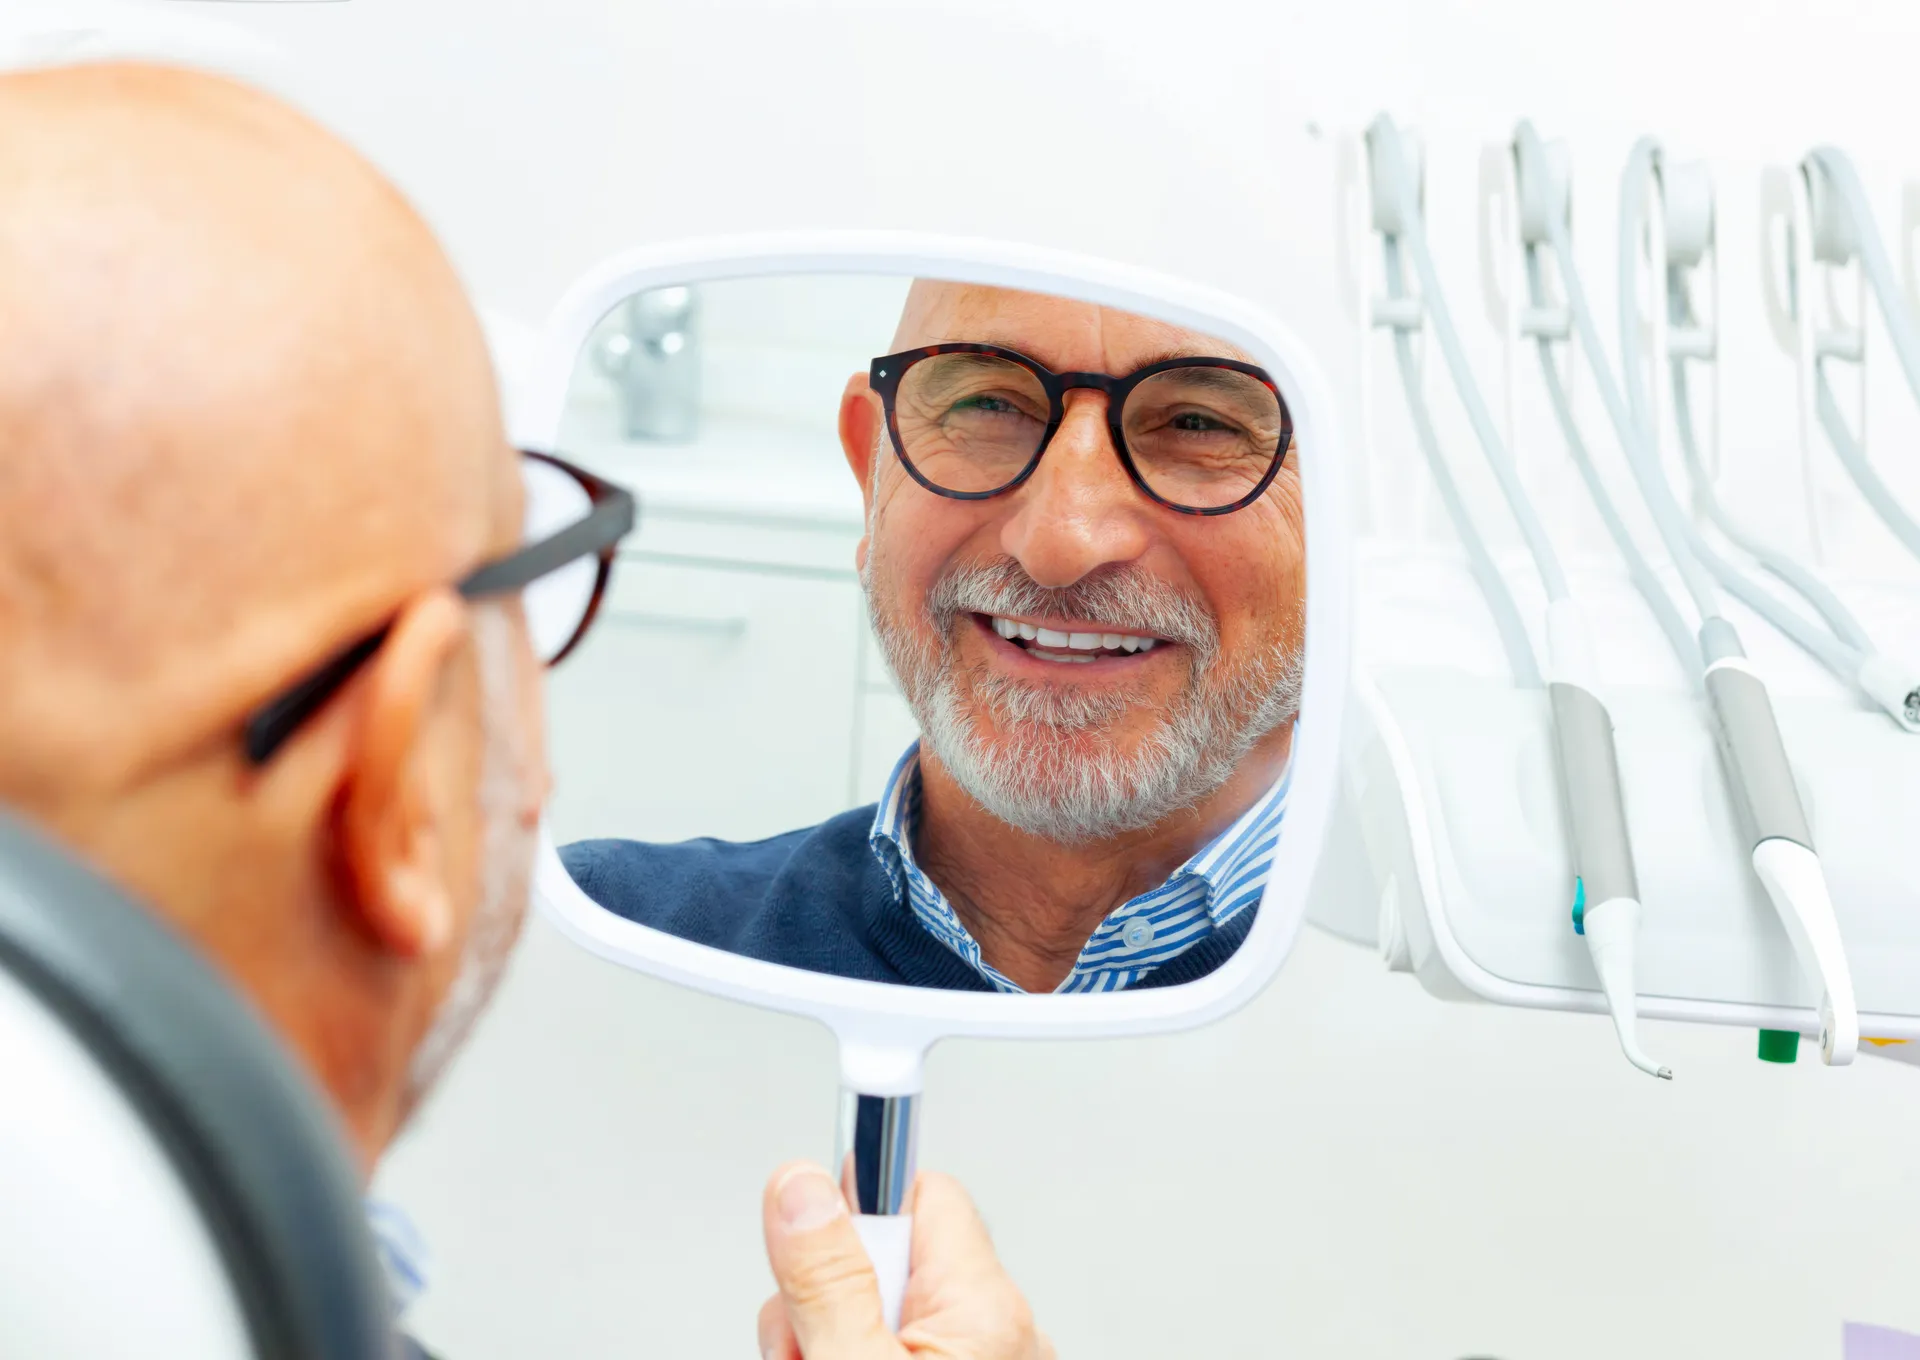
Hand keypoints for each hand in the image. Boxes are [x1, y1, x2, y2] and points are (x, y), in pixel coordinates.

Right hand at [757, 1161, 1053, 1359]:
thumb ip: (826, 1280)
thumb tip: (802, 1186)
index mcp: (986, 1309)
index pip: (919, 1191)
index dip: (852, 1210)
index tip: (799, 1224)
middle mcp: (1000, 1332)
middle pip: (888, 1255)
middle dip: (827, 1290)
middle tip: (803, 1345)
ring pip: (880, 1306)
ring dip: (832, 1331)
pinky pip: (896, 1343)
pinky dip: (856, 1351)